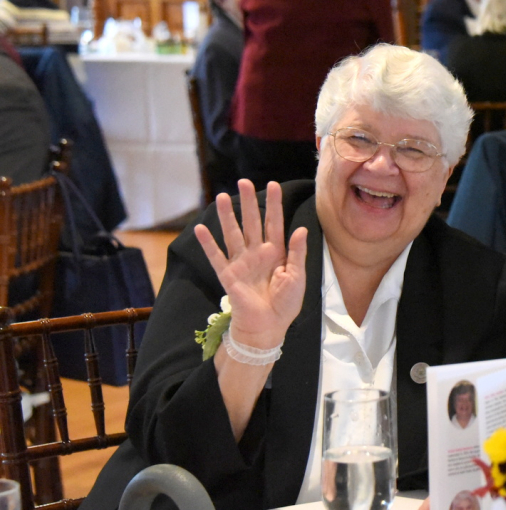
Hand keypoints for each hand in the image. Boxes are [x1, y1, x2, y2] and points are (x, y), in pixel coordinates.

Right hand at [194, 180, 307, 349]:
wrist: (269, 326)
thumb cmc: (286, 303)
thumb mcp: (297, 277)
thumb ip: (297, 253)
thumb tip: (302, 229)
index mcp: (276, 253)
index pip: (274, 223)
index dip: (274, 205)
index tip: (273, 185)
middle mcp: (257, 253)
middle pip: (252, 223)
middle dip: (249, 203)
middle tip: (244, 182)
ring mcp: (241, 262)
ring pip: (233, 234)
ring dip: (227, 216)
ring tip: (221, 197)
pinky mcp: (228, 275)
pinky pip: (216, 256)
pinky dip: (208, 243)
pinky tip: (201, 228)